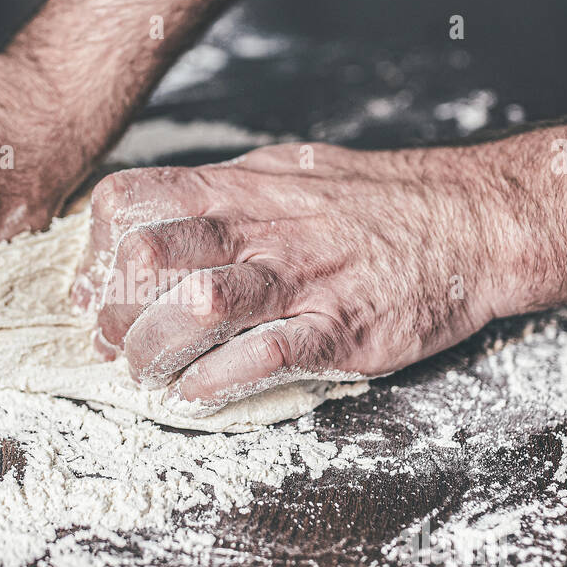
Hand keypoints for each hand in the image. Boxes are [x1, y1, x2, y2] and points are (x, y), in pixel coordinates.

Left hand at [76, 142, 536, 414]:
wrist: (470, 222)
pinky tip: (193, 393)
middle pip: (149, 255)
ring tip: (145, 372)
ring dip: (152, 350)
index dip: (96, 247)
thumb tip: (153, 222)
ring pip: (196, 306)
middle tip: (112, 339)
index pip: (133, 199)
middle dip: (113, 307)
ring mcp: (300, 280)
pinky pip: (260, 358)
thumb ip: (222, 197)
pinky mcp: (337, 330)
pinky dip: (214, 383)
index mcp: (241, 188)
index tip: (95, 284)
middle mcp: (261, 229)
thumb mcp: (287, 173)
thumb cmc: (374, 201)